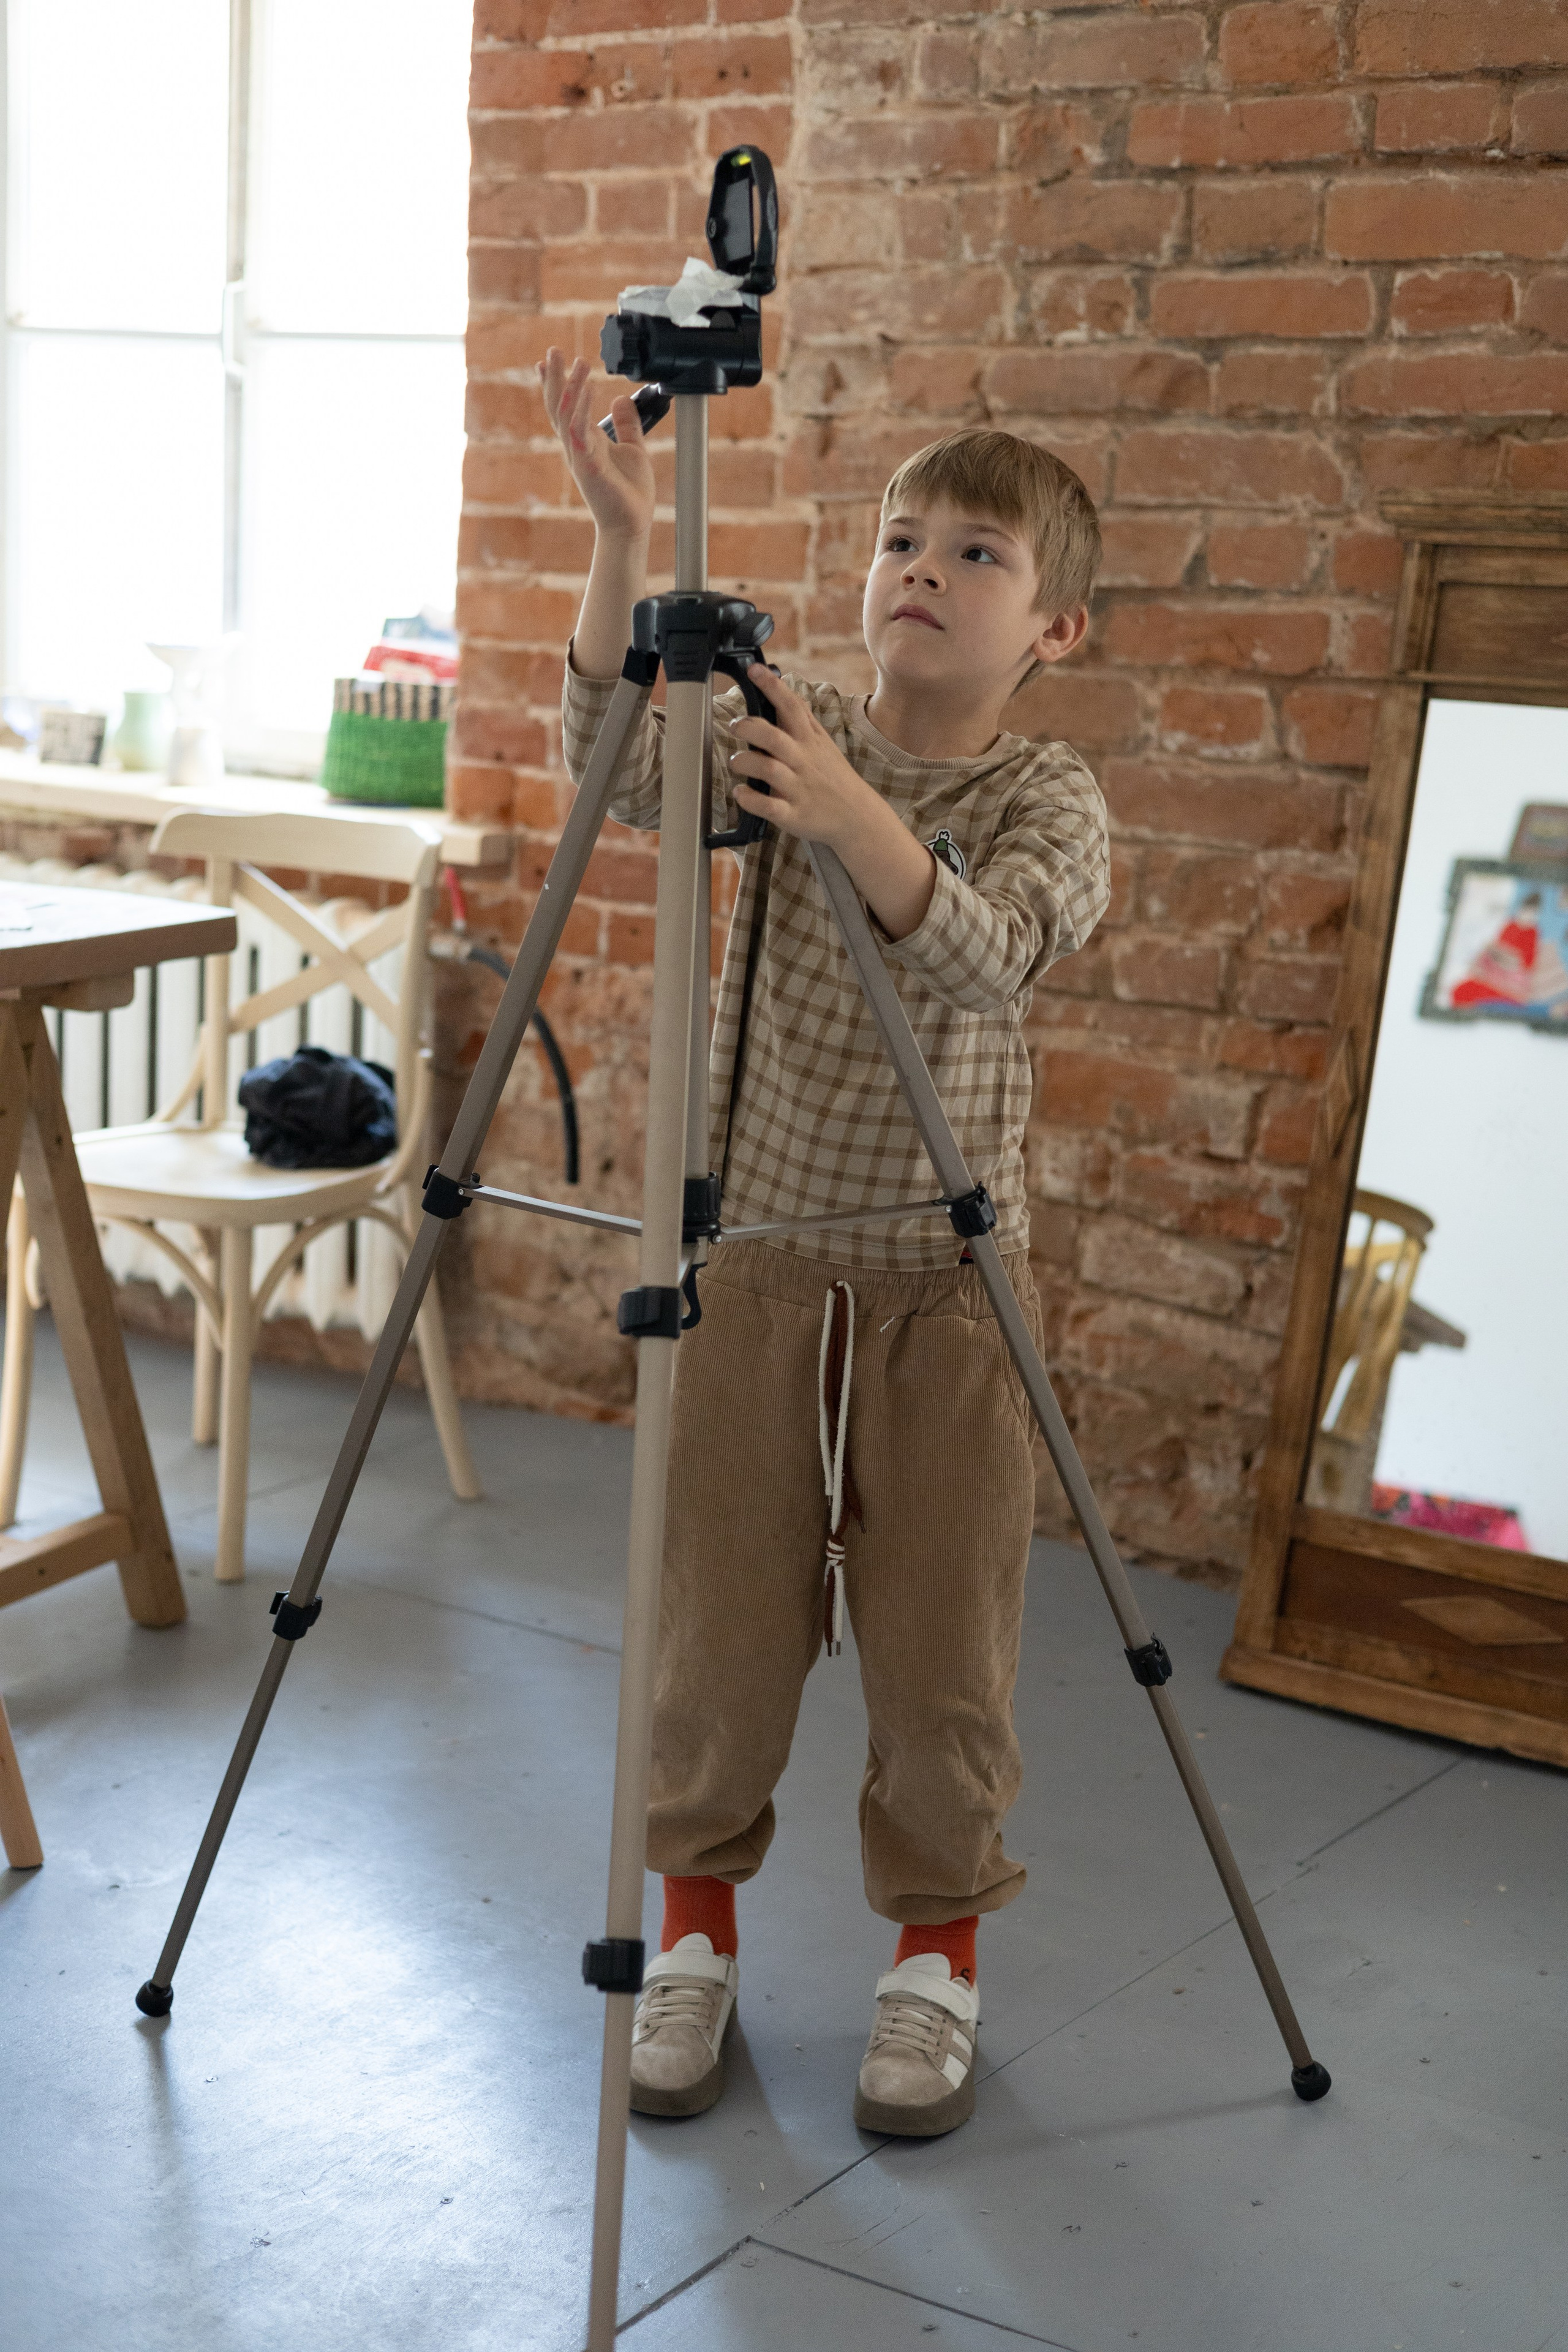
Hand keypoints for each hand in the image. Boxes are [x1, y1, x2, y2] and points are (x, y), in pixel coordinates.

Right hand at [540, 349, 654, 544]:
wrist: (630, 524)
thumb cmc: (630, 492)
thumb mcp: (633, 448)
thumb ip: (626, 424)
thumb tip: (620, 399)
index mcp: (585, 440)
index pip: (565, 406)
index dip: (555, 383)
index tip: (545, 360)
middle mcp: (577, 446)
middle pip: (558, 406)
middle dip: (553, 378)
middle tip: (552, 350)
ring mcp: (580, 455)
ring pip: (566, 414)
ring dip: (569, 386)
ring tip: (578, 361)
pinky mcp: (588, 465)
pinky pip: (579, 432)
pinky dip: (581, 408)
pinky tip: (587, 389)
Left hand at [732, 668, 937, 940]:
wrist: (857, 817)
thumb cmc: (833, 777)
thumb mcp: (823, 743)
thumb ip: (802, 719)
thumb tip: (783, 690)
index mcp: (809, 741)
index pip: (790, 707)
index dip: (771, 686)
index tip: (754, 670)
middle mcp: (802, 762)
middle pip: (774, 738)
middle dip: (750, 728)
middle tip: (736, 726)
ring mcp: (798, 789)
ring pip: (769, 770)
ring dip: (746, 762)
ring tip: (737, 762)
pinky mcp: (793, 815)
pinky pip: (768, 806)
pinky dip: (750, 799)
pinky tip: (741, 793)